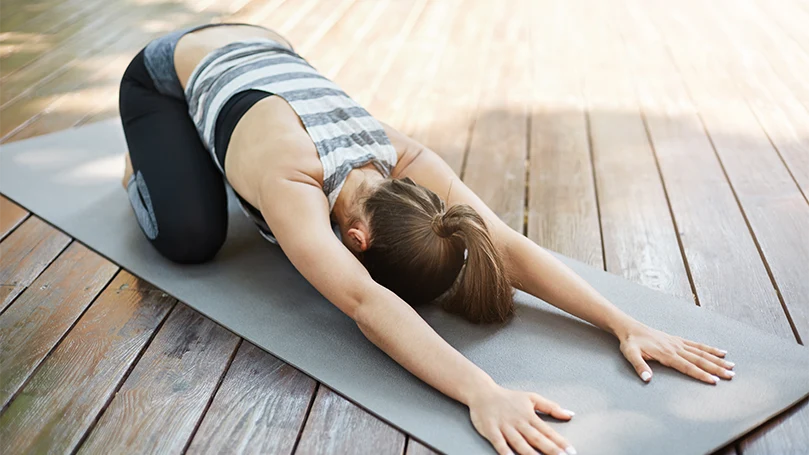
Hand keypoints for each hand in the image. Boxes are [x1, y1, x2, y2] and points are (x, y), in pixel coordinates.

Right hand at [467, 384, 576, 454]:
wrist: (483, 392)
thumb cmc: (508, 397)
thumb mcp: (532, 398)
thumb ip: (551, 407)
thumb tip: (570, 414)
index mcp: (529, 416)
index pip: (548, 431)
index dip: (560, 442)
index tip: (571, 451)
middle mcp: (518, 422)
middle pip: (536, 438)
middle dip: (550, 449)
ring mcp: (504, 427)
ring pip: (519, 443)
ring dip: (530, 454)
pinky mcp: (491, 430)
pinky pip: (499, 443)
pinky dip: (505, 451)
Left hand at [618, 321, 734, 383]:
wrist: (630, 328)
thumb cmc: (630, 343)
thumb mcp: (630, 355)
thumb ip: (639, 367)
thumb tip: (647, 379)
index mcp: (666, 354)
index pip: (687, 367)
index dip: (701, 374)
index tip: (714, 381)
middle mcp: (676, 348)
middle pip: (700, 360)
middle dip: (716, 368)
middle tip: (731, 375)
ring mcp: (678, 343)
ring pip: (702, 352)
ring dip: (717, 360)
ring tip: (732, 366)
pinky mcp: (678, 340)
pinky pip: (697, 345)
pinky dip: (710, 349)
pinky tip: (721, 352)